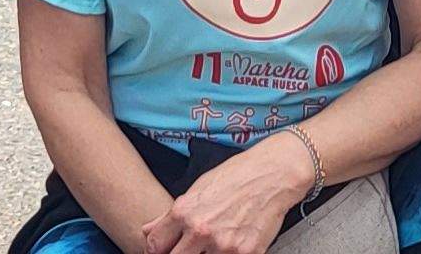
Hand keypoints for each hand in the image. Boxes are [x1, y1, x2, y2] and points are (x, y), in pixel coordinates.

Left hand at [146, 132, 316, 253]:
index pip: (155, 246)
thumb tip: (148, 230)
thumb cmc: (236, 177)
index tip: (165, 249)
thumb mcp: (196, 189)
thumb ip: (169, 216)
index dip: (158, 250)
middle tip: (191, 247)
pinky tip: (231, 245)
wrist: (272, 175)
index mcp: (184, 212)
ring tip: (213, 244)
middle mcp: (201, 231)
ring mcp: (224, 246)